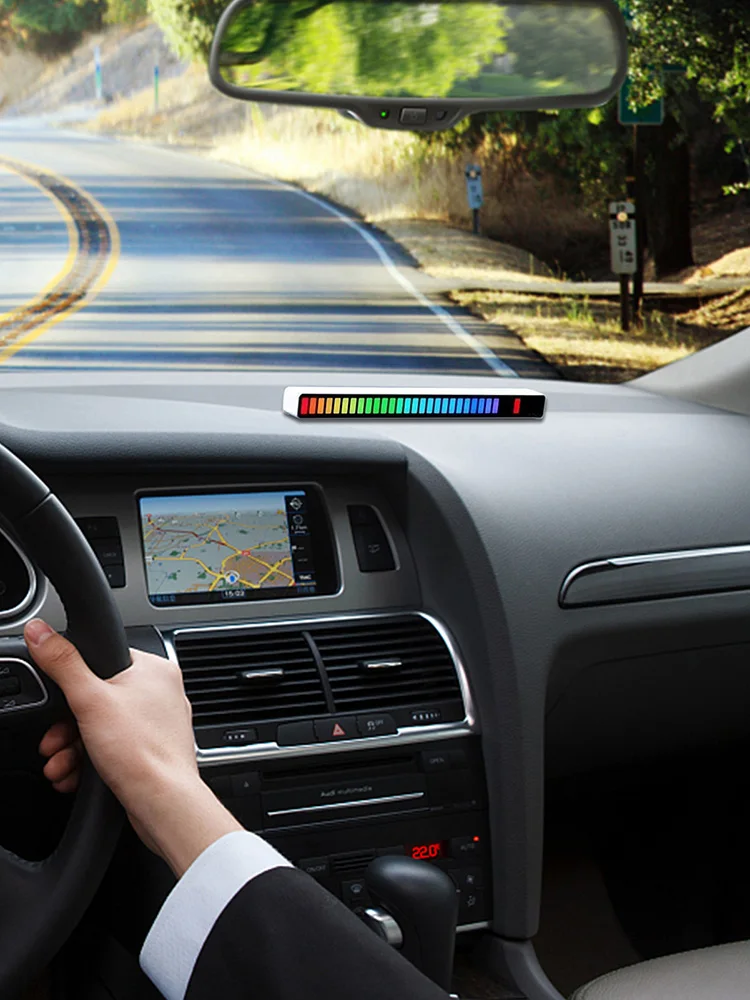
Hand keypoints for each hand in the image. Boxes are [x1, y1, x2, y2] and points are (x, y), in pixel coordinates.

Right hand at [26, 618, 241, 876]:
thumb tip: (40, 631)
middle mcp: (160, 692)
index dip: (73, 682)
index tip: (55, 702)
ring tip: (60, 764)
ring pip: (102, 727)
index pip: (102, 659)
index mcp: (153, 669)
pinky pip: (113, 748)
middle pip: (97, 699)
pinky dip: (90, 761)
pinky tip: (74, 776)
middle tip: (53, 742)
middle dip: (66, 726)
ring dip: (72, 748)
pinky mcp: (151, 750)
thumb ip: (63, 663)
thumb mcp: (90, 701)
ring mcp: (157, 723)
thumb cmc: (140, 752)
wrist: (164, 804)